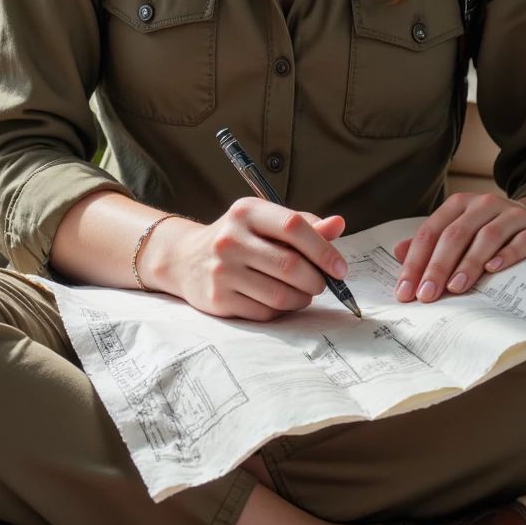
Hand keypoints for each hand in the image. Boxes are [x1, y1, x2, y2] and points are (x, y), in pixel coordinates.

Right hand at [144, 199, 347, 321]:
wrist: (185, 259)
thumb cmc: (238, 237)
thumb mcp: (265, 221)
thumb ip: (303, 225)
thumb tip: (339, 225)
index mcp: (247, 211)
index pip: (293, 227)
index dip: (323, 249)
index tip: (340, 268)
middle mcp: (230, 239)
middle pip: (290, 266)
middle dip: (316, 280)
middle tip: (321, 283)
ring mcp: (222, 271)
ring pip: (281, 295)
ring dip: (302, 298)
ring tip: (302, 292)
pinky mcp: (218, 299)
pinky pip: (265, 313)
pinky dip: (281, 310)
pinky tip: (278, 300)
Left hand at [392, 192, 525, 302]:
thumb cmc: (487, 233)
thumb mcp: (458, 233)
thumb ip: (430, 244)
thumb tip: (398, 253)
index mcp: (458, 205)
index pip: (431, 231)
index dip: (416, 261)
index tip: (406, 290)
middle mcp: (483, 205)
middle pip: (456, 234)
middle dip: (438, 266)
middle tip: (427, 294)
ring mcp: (510, 215)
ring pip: (487, 236)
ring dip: (469, 263)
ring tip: (455, 287)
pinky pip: (519, 242)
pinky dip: (506, 256)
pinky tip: (493, 269)